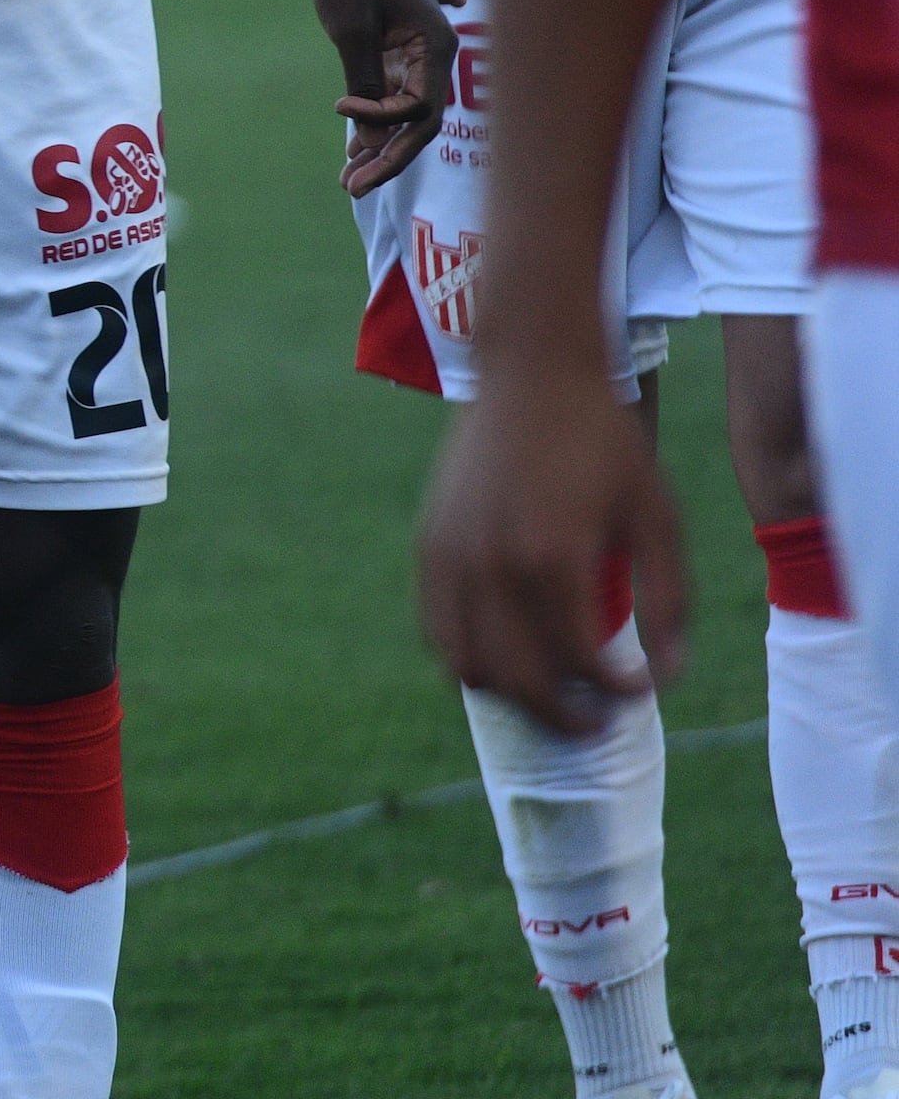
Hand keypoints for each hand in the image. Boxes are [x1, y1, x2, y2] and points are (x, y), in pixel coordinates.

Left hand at [314, 0, 454, 197]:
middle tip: (352, 189)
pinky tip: (353, 151)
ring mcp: (416, 53)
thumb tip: (371, 134)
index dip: (384, 123)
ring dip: (379, 147)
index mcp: (436, 46)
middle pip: (419, 122)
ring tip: (350, 182)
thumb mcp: (352, 29)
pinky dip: (372, 121)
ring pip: (405, 114)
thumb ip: (366, 80)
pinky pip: (391, 96)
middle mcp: (434, 53)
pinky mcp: (395, 49)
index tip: (340, 109)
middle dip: (388, 158)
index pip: (420, 110)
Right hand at [420, 360, 687, 734]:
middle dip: (564, 715)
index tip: (639, 690)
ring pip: (470, 665)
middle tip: (596, 722)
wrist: (531, 377)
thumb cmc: (604, 445)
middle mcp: (492, 566)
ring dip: (513, 694)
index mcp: (552, 558)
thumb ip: (668, 600)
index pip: (580, 663)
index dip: (616, 692)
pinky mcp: (429, 546)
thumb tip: (667, 673)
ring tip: (551, 695)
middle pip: (521, 678)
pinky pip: (439, 630)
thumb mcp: (657, 517)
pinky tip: (507, 656)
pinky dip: (470, 658)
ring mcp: (451, 557)